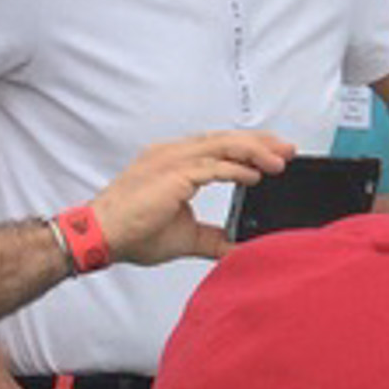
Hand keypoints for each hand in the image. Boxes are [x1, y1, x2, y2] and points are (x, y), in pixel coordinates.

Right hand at [88, 129, 289, 268]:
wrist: (100, 237)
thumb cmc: (131, 233)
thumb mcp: (185, 237)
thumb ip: (213, 239)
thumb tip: (238, 249)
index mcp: (174, 161)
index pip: (218, 146)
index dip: (249, 147)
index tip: (274, 155)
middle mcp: (173, 153)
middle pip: (226, 139)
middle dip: (260, 143)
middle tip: (288, 150)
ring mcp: (171, 160)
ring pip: (223, 145)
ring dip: (255, 152)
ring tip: (279, 162)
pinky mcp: (172, 174)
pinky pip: (213, 166)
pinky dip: (237, 169)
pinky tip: (255, 176)